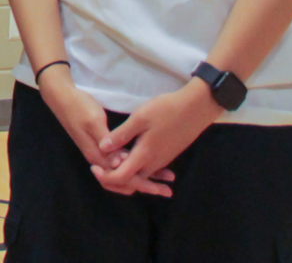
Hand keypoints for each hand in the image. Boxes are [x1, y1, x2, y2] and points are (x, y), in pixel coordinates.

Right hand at [36, 69, 172, 197]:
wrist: (62, 98)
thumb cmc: (78, 107)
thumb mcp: (93, 121)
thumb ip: (106, 140)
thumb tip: (119, 161)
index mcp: (97, 154)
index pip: (121, 177)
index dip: (142, 183)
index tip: (160, 187)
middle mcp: (98, 158)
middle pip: (123, 180)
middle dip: (145, 186)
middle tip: (167, 190)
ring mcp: (99, 153)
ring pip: (122, 174)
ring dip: (142, 178)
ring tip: (162, 180)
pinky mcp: (102, 146)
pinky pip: (120, 164)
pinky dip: (134, 168)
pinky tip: (147, 164)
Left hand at [92, 78, 219, 195]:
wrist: (197, 108)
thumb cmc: (167, 110)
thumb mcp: (140, 118)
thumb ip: (121, 135)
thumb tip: (102, 148)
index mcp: (145, 155)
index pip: (122, 177)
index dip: (106, 177)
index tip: (93, 167)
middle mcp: (154, 163)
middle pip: (132, 182)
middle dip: (114, 181)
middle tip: (99, 170)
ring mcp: (163, 159)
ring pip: (141, 176)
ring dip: (126, 176)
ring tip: (110, 165)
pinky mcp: (168, 154)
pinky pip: (150, 170)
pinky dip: (138, 170)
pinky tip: (129, 159)